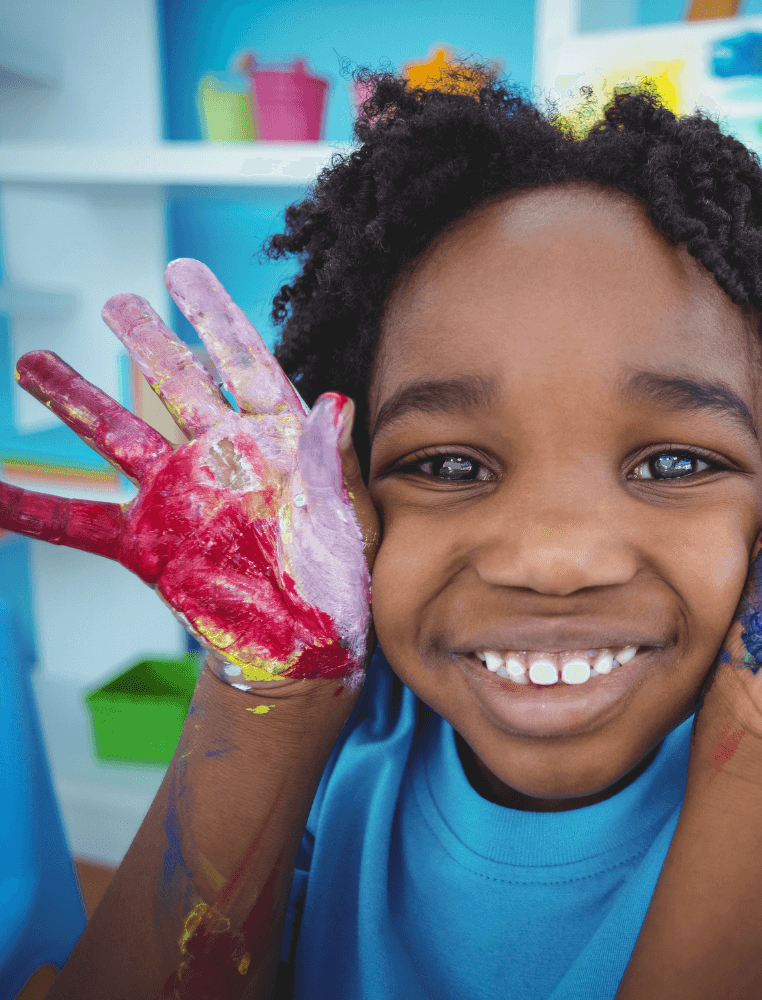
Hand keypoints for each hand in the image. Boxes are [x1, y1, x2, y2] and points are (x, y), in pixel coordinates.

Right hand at [0, 260, 375, 686]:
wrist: (308, 646)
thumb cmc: (344, 582)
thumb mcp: (352, 523)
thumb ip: (334, 467)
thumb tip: (337, 401)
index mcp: (277, 444)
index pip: (245, 366)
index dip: (215, 318)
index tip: (182, 271)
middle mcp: (222, 459)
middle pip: (176, 386)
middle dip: (148, 343)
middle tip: (115, 302)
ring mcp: (180, 498)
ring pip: (118, 437)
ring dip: (77, 401)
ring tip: (32, 361)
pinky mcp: (148, 544)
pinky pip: (79, 522)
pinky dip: (31, 508)